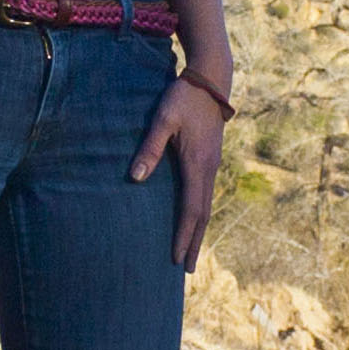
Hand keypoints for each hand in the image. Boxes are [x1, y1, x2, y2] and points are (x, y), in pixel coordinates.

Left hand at [129, 77, 225, 270]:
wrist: (211, 80)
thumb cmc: (183, 98)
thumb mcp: (163, 119)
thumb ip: (150, 148)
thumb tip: (135, 177)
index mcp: (198, 164)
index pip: (191, 209)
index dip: (184, 235)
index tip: (178, 258)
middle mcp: (209, 169)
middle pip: (202, 214)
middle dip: (195, 242)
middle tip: (187, 269)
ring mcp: (212, 165)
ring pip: (206, 206)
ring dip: (198, 230)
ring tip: (191, 252)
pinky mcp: (210, 159)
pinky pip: (205, 194)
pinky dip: (200, 213)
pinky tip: (193, 220)